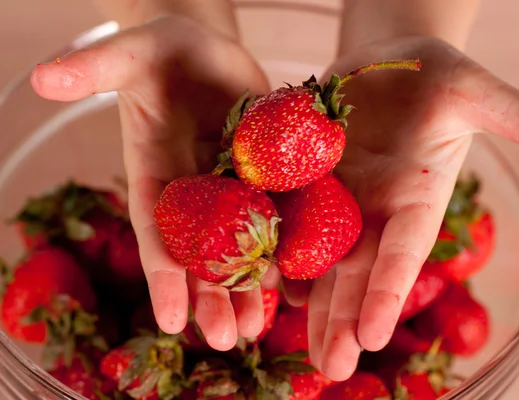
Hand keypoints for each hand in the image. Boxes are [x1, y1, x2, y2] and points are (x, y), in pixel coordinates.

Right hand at [29, 16, 272, 349]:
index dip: (162, 274)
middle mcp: (194, 192)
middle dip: (211, 296)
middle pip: (202, 253)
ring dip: (250, 287)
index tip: (168, 321)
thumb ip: (97, 69)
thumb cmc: (165, 50)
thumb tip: (44, 76)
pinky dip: (289, 249)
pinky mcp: (269, 176)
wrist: (208, 50)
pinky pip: (281, 217)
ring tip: (259, 326)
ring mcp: (233, 188)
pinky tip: (300, 283)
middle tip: (226, 339)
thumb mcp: (133, 53)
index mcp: (156, 174)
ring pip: (241, 246)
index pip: (156, 231)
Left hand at [289, 36, 518, 379]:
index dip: (390, 291)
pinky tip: (255, 280)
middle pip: (356, 269)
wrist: (383, 63)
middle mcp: (373, 208)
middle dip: (342, 316)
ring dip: (304, 298)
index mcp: (414, 197)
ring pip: (316, 255)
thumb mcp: (474, 90)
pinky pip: (281, 216)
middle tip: (329, 367)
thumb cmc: (435, 75)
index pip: (403, 251)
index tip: (374, 336)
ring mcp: (334, 197)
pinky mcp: (301, 178)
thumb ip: (518, 116)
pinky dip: (269, 246)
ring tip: (287, 342)